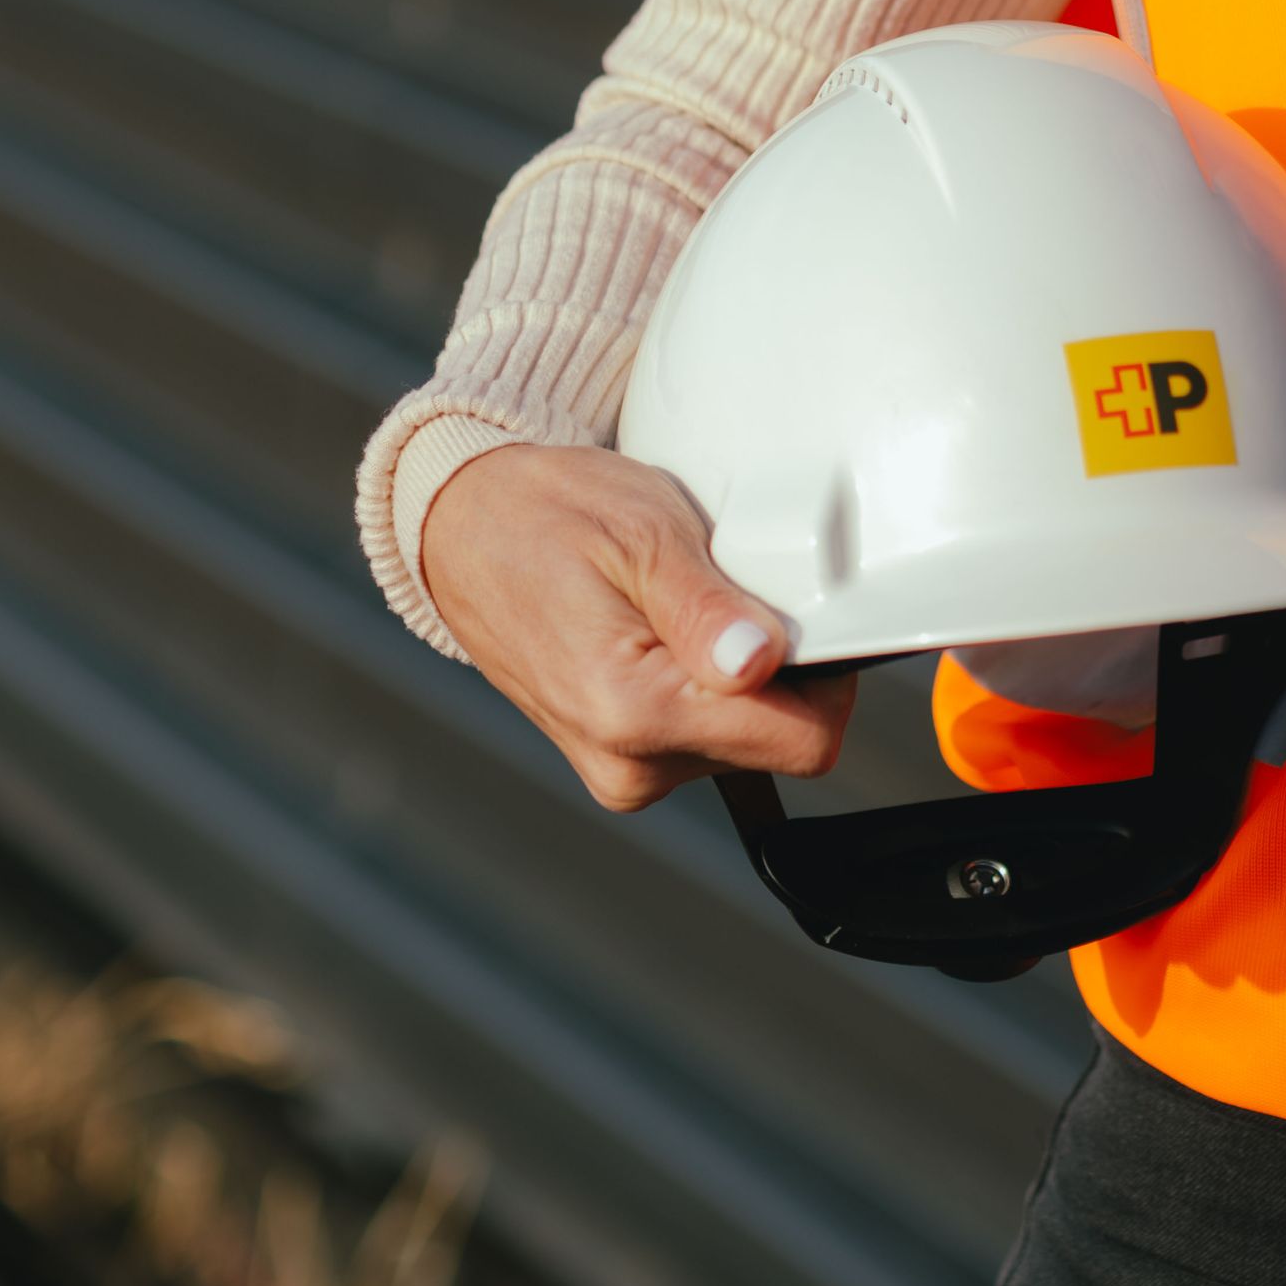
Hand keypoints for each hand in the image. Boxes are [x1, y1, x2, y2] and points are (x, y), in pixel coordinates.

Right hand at [418, 442, 855, 810]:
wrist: (462, 528)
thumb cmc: (546, 516)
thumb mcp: (642, 533)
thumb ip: (708, 609)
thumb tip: (761, 662)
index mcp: (634, 716)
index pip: (799, 741)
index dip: (823, 676)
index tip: (794, 615)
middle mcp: (627, 765)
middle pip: (777, 742)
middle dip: (775, 671)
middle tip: (720, 594)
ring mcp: (621, 770)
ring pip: (746, 739)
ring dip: (737, 675)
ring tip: (678, 606)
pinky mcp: (622, 759)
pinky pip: (706, 733)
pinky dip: (707, 685)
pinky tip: (666, 632)